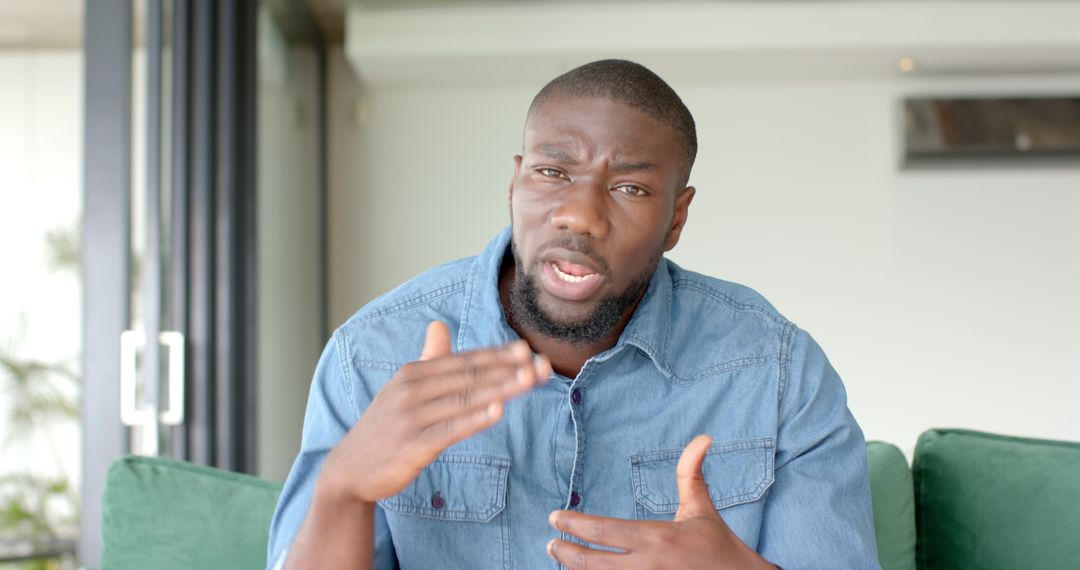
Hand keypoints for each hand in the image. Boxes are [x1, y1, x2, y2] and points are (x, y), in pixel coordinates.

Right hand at [320, 321, 550, 504]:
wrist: (349, 469)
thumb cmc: (385, 428)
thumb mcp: (402, 389)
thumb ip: (427, 359)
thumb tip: (438, 325)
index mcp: (414, 373)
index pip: (464, 361)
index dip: (498, 355)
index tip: (528, 350)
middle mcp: (412, 389)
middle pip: (470, 376)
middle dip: (509, 369)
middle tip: (542, 364)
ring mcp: (412, 417)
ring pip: (465, 399)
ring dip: (501, 388)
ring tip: (530, 380)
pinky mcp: (413, 444)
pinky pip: (450, 429)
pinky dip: (475, 418)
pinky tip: (498, 410)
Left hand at [546, 435, 777, 569]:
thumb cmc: (718, 546)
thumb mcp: (701, 509)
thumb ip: (691, 473)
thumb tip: (703, 438)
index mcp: (656, 538)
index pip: (602, 530)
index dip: (573, 524)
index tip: (554, 518)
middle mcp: (647, 566)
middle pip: (591, 562)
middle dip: (564, 552)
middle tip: (550, 544)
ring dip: (575, 569)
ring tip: (561, 557)